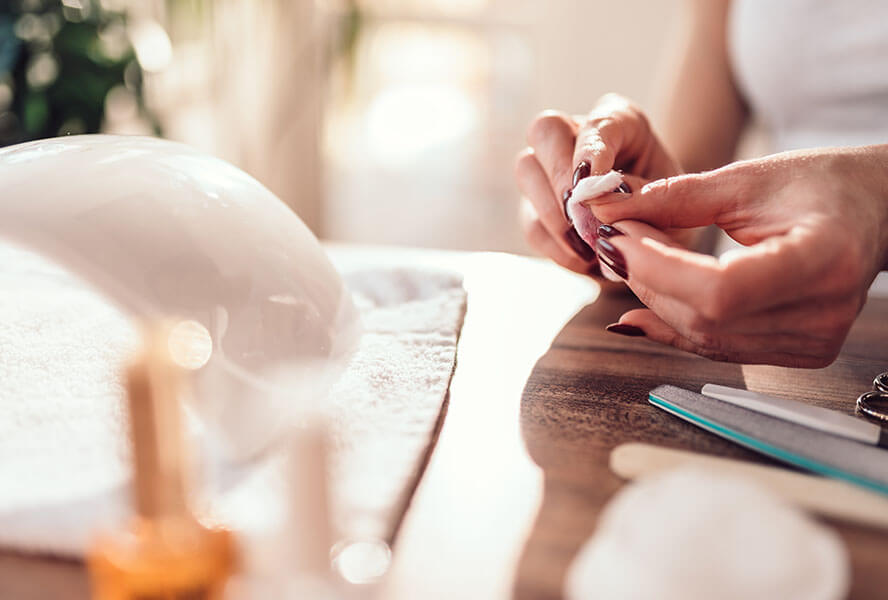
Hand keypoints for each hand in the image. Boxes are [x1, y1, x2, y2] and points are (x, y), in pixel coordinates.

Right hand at [514, 94, 680, 276]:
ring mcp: (551, 171)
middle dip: (560, 175)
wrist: (659, 246)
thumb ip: (643, 197)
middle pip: (546, 130)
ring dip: (554, 214)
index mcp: (622, 124)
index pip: (598, 122)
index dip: (590, 150)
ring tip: (588, 246)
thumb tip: (599, 202)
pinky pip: (532, 223)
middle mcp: (578, 137)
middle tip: (580, 214)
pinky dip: (556, 246)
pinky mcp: (536, 209)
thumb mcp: (674, 206)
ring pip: (527, 170)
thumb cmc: (672, 215)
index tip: (593, 182)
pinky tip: (584, 260)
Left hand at [588, 145, 887, 366]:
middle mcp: (821, 314)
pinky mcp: (797, 351)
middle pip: (705, 316)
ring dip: (653, 298)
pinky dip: (673, 324)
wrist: (874, 212)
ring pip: (703, 336)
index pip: (720, 290)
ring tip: (631, 258)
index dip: (657, 269)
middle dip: (646, 276)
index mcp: (821, 260)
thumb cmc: (822, 185)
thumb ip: (677, 199)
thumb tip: (609, 215)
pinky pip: (718, 347)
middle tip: (616, 239)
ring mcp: (811, 341)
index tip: (618, 238)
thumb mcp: (748, 180)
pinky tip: (639, 305)